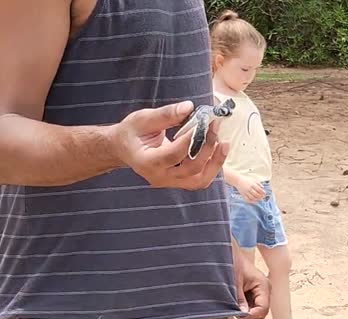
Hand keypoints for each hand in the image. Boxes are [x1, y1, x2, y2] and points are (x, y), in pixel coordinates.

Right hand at [111, 101, 228, 189]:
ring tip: (223, 144)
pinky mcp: (178, 181)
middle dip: (207, 148)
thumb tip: (189, 107)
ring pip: (199, 180)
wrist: (123, 148)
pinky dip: (211, 167)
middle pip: (190, 169)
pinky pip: (199, 180)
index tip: (203, 122)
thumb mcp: (142, 119)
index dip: (190, 140)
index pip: (173, 155)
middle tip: (215, 128)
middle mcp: (159, 177)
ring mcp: (169, 182)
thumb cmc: (131, 132)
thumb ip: (165, 114)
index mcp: (147, 162)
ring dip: (214, 163)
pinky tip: (217, 151)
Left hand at [233, 248, 269, 318]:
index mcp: (263, 285)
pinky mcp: (256, 289)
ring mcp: (262, 289)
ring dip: (247, 310)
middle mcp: (266, 288)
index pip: (263, 309)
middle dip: (249, 313)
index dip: (251, 315)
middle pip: (262, 310)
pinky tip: (237, 301)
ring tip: (235, 305)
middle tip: (236, 311)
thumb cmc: (233, 263)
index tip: (239, 315)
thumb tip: (243, 314)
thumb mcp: (235, 284)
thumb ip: (240, 300)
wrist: (230, 252)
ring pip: (257, 308)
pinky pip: (254, 303)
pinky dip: (246, 305)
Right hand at [236, 176, 265, 202]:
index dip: (262, 192)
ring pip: (252, 198)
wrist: (238, 180)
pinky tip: (254, 201)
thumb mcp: (253, 180)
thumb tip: (263, 187)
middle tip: (262, 197)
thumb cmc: (247, 180)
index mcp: (252, 184)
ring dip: (256, 199)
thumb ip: (259, 183)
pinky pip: (247, 199)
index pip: (259, 189)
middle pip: (256, 194)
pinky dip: (251, 201)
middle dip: (260, 196)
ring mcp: (245, 192)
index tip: (264, 194)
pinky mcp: (243, 194)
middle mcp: (249, 188)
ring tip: (259, 199)